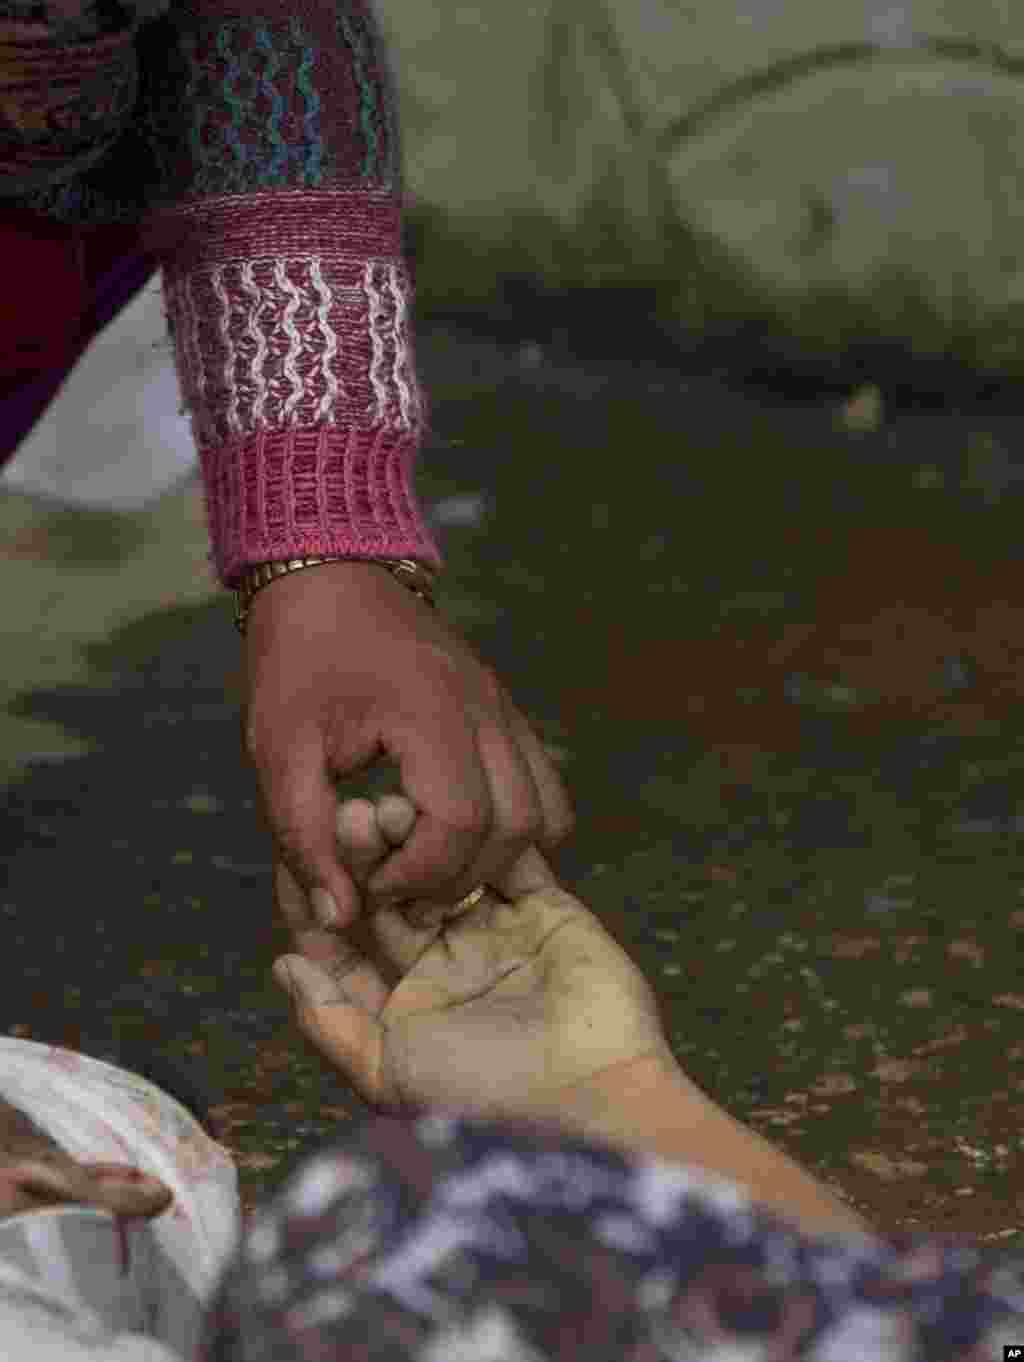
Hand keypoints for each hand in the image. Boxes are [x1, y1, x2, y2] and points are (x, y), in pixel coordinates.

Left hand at [240, 561, 574, 938]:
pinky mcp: (507, 712)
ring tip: (437, 865)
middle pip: (517, 827)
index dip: (422, 875)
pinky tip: (460, 833)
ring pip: (545, 811)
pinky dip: (518, 826)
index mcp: (430, 714)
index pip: (462, 823)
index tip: (375, 885)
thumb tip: (338, 918)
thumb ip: (305, 837)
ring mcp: (505, 709)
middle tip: (406, 888)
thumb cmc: (298, 661)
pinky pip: (544, 785)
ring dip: (501, 857)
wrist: (331, 575)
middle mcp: (485, 711)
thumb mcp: (278, 750)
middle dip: (463, 878)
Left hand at [271, 795, 674, 1124]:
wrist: (595, 1095)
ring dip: (418, 839)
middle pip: (391, 896)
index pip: (345, 943)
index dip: (317, 901)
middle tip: (349, 815)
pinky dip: (485, 835)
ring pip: (445, 870)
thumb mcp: (388, 1072)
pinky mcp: (549, 914)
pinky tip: (451, 804)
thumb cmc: (486, 1097)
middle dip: (365, 857)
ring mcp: (499, 938)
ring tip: (392, 807)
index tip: (291, 855)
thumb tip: (284, 964)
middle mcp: (447, 969)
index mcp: (403, 1008)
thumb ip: (332, 1019)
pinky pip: (513, 863)